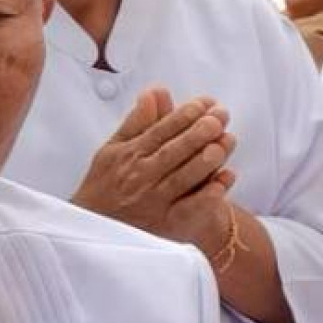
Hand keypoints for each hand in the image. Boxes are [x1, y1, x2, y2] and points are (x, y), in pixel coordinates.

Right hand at [71, 90, 235, 241]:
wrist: (95, 230)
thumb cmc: (108, 185)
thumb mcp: (114, 149)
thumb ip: (137, 121)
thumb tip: (155, 92)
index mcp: (130, 155)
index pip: (160, 131)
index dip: (184, 115)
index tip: (206, 103)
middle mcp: (141, 177)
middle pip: (174, 151)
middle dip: (199, 132)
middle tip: (220, 116)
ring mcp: (155, 202)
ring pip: (184, 178)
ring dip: (207, 159)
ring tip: (226, 141)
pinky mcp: (167, 225)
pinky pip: (191, 209)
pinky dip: (209, 194)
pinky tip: (227, 177)